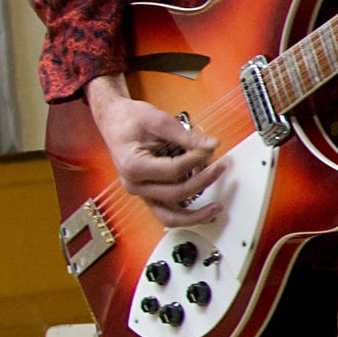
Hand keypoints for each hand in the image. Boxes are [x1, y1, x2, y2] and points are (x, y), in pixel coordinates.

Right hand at [85, 74, 226, 226]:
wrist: (116, 121)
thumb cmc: (132, 120)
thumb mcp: (159, 121)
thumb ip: (187, 137)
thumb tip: (212, 146)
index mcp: (133, 166)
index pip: (174, 170)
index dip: (196, 160)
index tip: (209, 149)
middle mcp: (135, 185)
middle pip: (175, 194)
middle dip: (203, 181)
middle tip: (221, 168)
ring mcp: (141, 192)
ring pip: (169, 216)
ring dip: (196, 215)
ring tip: (217, 209)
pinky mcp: (149, 194)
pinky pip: (168, 212)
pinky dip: (187, 214)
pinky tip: (206, 212)